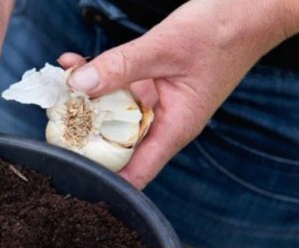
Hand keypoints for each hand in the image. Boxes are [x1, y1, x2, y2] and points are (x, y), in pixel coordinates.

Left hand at [58, 0, 298, 188]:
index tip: (69, 173)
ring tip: (56, 89)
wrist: (250, 7)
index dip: (101, 178)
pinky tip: (73, 64)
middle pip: (114, 145)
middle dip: (82, 137)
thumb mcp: (165, 48)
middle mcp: (162, 123)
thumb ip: (121, 66)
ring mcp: (154, 105)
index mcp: (174, 129)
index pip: (133, 173)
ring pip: (110, 114)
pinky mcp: (149, 85)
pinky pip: (115, 88)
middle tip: (50, 126)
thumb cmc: (223, 30)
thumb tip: (78, 85)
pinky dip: (94, 77)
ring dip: (83, 102)